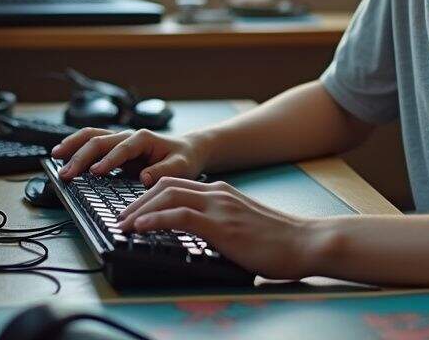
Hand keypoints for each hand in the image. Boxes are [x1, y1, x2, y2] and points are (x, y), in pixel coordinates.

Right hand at [50, 128, 205, 183]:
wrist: (188, 150)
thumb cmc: (184, 159)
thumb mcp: (181, 168)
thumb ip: (163, 172)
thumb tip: (144, 178)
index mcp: (144, 139)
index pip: (122, 148)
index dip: (108, 160)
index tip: (95, 172)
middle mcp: (128, 136)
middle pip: (100, 140)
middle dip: (81, 156)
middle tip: (67, 173)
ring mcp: (119, 141)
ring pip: (91, 135)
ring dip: (72, 145)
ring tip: (54, 156)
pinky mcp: (114, 148)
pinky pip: (91, 142)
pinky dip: (75, 145)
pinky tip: (62, 154)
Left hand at [117, 177, 320, 280]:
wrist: (307, 242)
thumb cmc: (280, 241)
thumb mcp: (244, 227)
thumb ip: (222, 226)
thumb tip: (202, 240)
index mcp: (222, 193)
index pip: (177, 185)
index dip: (150, 196)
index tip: (135, 211)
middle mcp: (218, 194)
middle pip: (165, 185)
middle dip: (138, 201)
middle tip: (122, 217)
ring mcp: (219, 207)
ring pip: (167, 196)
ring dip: (140, 210)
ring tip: (124, 224)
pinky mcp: (221, 225)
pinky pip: (179, 216)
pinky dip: (155, 220)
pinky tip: (142, 228)